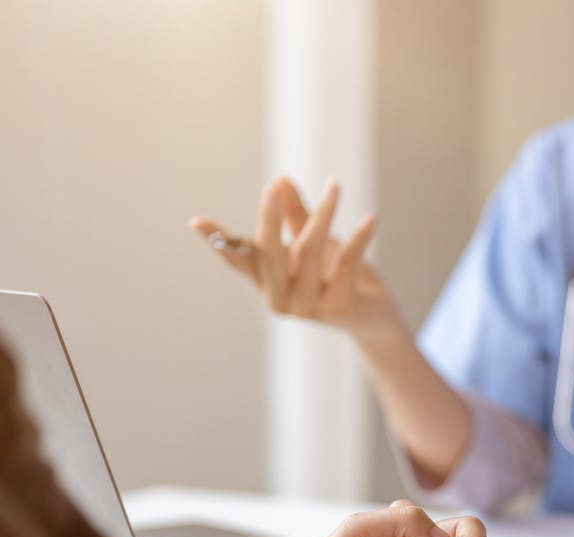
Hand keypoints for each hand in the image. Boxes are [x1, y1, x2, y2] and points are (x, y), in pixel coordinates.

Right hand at [189, 177, 401, 335]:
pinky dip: (360, 237)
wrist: (375, 319)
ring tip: (334, 186)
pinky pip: (346, 263)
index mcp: (269, 284)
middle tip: (272, 186)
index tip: (196, 221)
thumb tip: (280, 180)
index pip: (240, 261)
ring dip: (324, 214)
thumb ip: (297, 217)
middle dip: (271, 218)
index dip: (218, 241)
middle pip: (271, 254)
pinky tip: (371, 217)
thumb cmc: (339, 278)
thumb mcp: (316, 245)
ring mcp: (309, 309)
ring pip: (309, 252)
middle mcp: (281, 301)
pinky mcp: (339, 309)